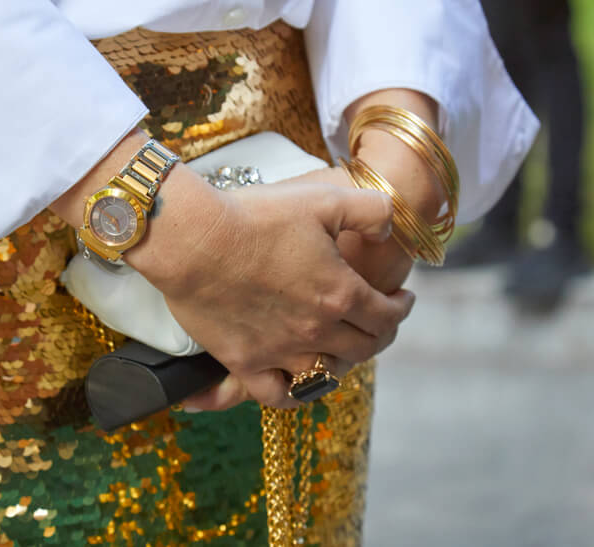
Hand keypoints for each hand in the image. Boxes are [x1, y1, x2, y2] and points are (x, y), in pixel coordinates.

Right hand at [137, 174, 413, 410]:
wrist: (193, 238)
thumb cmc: (255, 215)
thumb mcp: (324, 197)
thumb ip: (370, 211)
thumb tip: (388, 230)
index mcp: (340, 293)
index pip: (387, 315)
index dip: (400, 308)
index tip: (401, 299)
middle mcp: (316, 330)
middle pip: (363, 349)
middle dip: (379, 336)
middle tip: (377, 323)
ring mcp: (279, 351)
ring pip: (326, 374)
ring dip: (340, 363)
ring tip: (339, 349)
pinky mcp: (244, 362)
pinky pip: (277, 394)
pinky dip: (293, 392)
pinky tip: (295, 379)